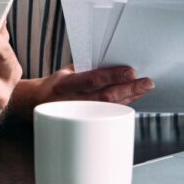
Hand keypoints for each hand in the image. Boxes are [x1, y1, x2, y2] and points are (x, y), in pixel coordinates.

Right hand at [10, 65, 153, 119]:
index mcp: (65, 84)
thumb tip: (111, 60)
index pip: (93, 80)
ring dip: (130, 98)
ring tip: (145, 88)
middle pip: (106, 97)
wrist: (37, 104)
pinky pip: (108, 114)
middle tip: (147, 83)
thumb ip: (87, 67)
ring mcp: (79, 115)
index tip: (131, 71)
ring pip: (109, 108)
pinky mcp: (85, 123)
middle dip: (129, 89)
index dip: (113, 76)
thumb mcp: (66, 71)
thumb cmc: (56, 84)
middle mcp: (72, 101)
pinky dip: (123, 105)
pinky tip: (133, 98)